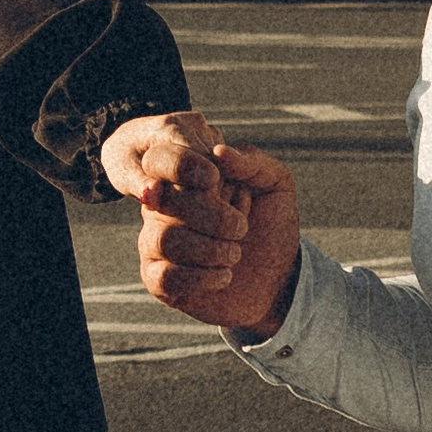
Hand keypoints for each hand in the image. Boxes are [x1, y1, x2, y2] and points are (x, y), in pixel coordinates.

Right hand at [102, 111, 302, 337]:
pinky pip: (163, 277)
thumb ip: (252, 161)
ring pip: (165, 239)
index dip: (189, 168)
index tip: (218, 181)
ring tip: (235, 253)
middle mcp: (162, 206)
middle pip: (165, 200)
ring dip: (211, 249)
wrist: (276, 277)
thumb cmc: (270, 224)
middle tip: (241, 227)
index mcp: (183, 176)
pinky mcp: (156, 278)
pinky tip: (224, 275)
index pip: (162, 158)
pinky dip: (201, 278)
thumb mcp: (275, 185)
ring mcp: (154, 242)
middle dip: (215, 216)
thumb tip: (218, 152)